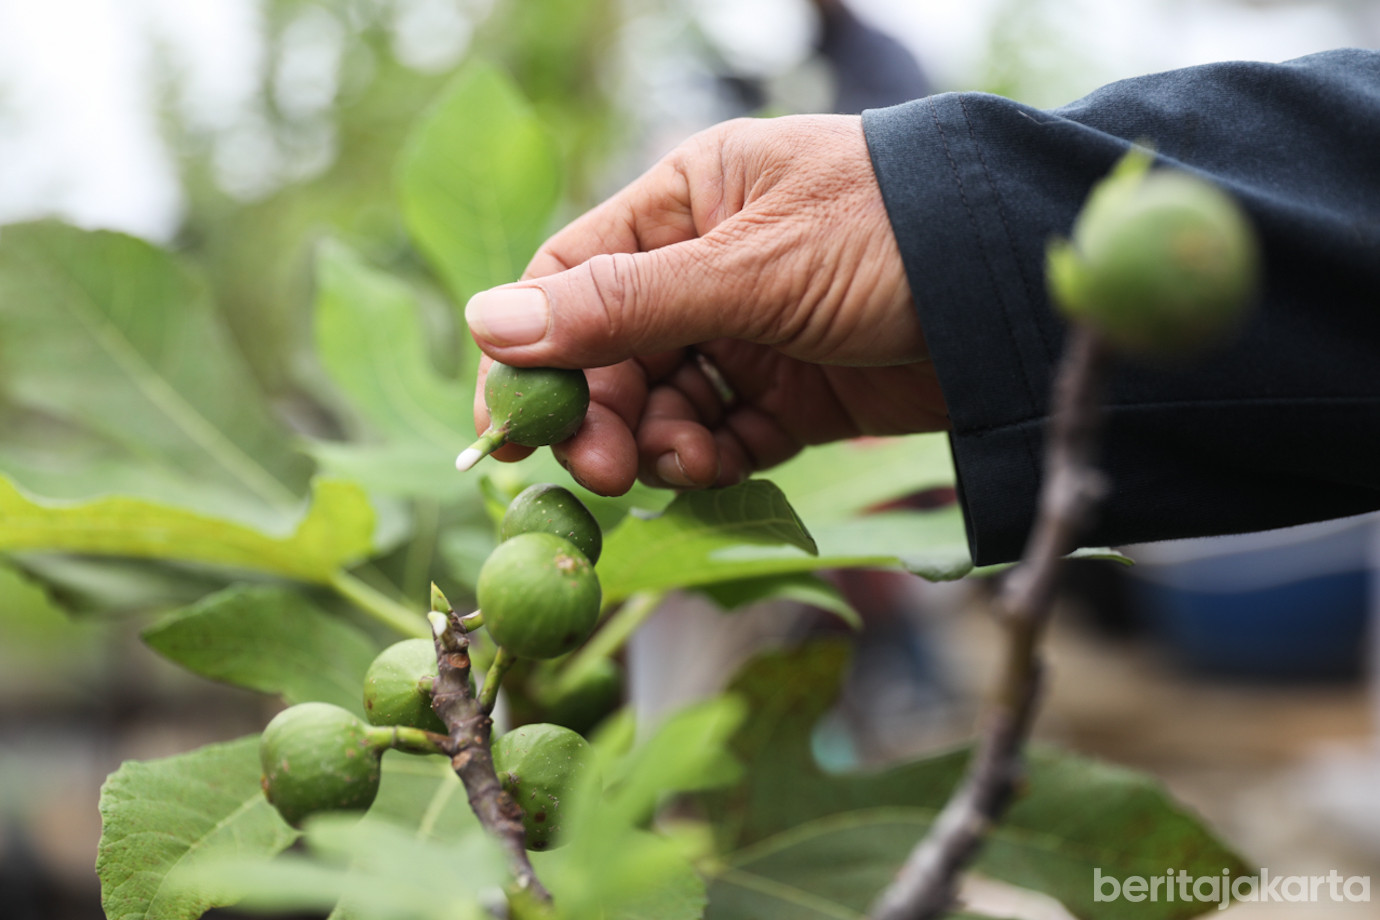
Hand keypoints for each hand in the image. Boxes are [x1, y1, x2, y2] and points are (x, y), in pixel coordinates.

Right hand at [465, 114, 948, 494]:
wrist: (1023, 290)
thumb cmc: (889, 235)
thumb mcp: (749, 267)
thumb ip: (622, 305)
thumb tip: (491, 323)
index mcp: (689, 202)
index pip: (572, 276)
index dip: (531, 349)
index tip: (511, 426)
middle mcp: (709, 266)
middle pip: (612, 353)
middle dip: (602, 415)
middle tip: (603, 473)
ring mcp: (752, 333)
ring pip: (666, 404)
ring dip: (659, 443)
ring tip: (681, 463)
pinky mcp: (796, 394)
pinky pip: (725, 436)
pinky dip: (710, 459)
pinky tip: (714, 467)